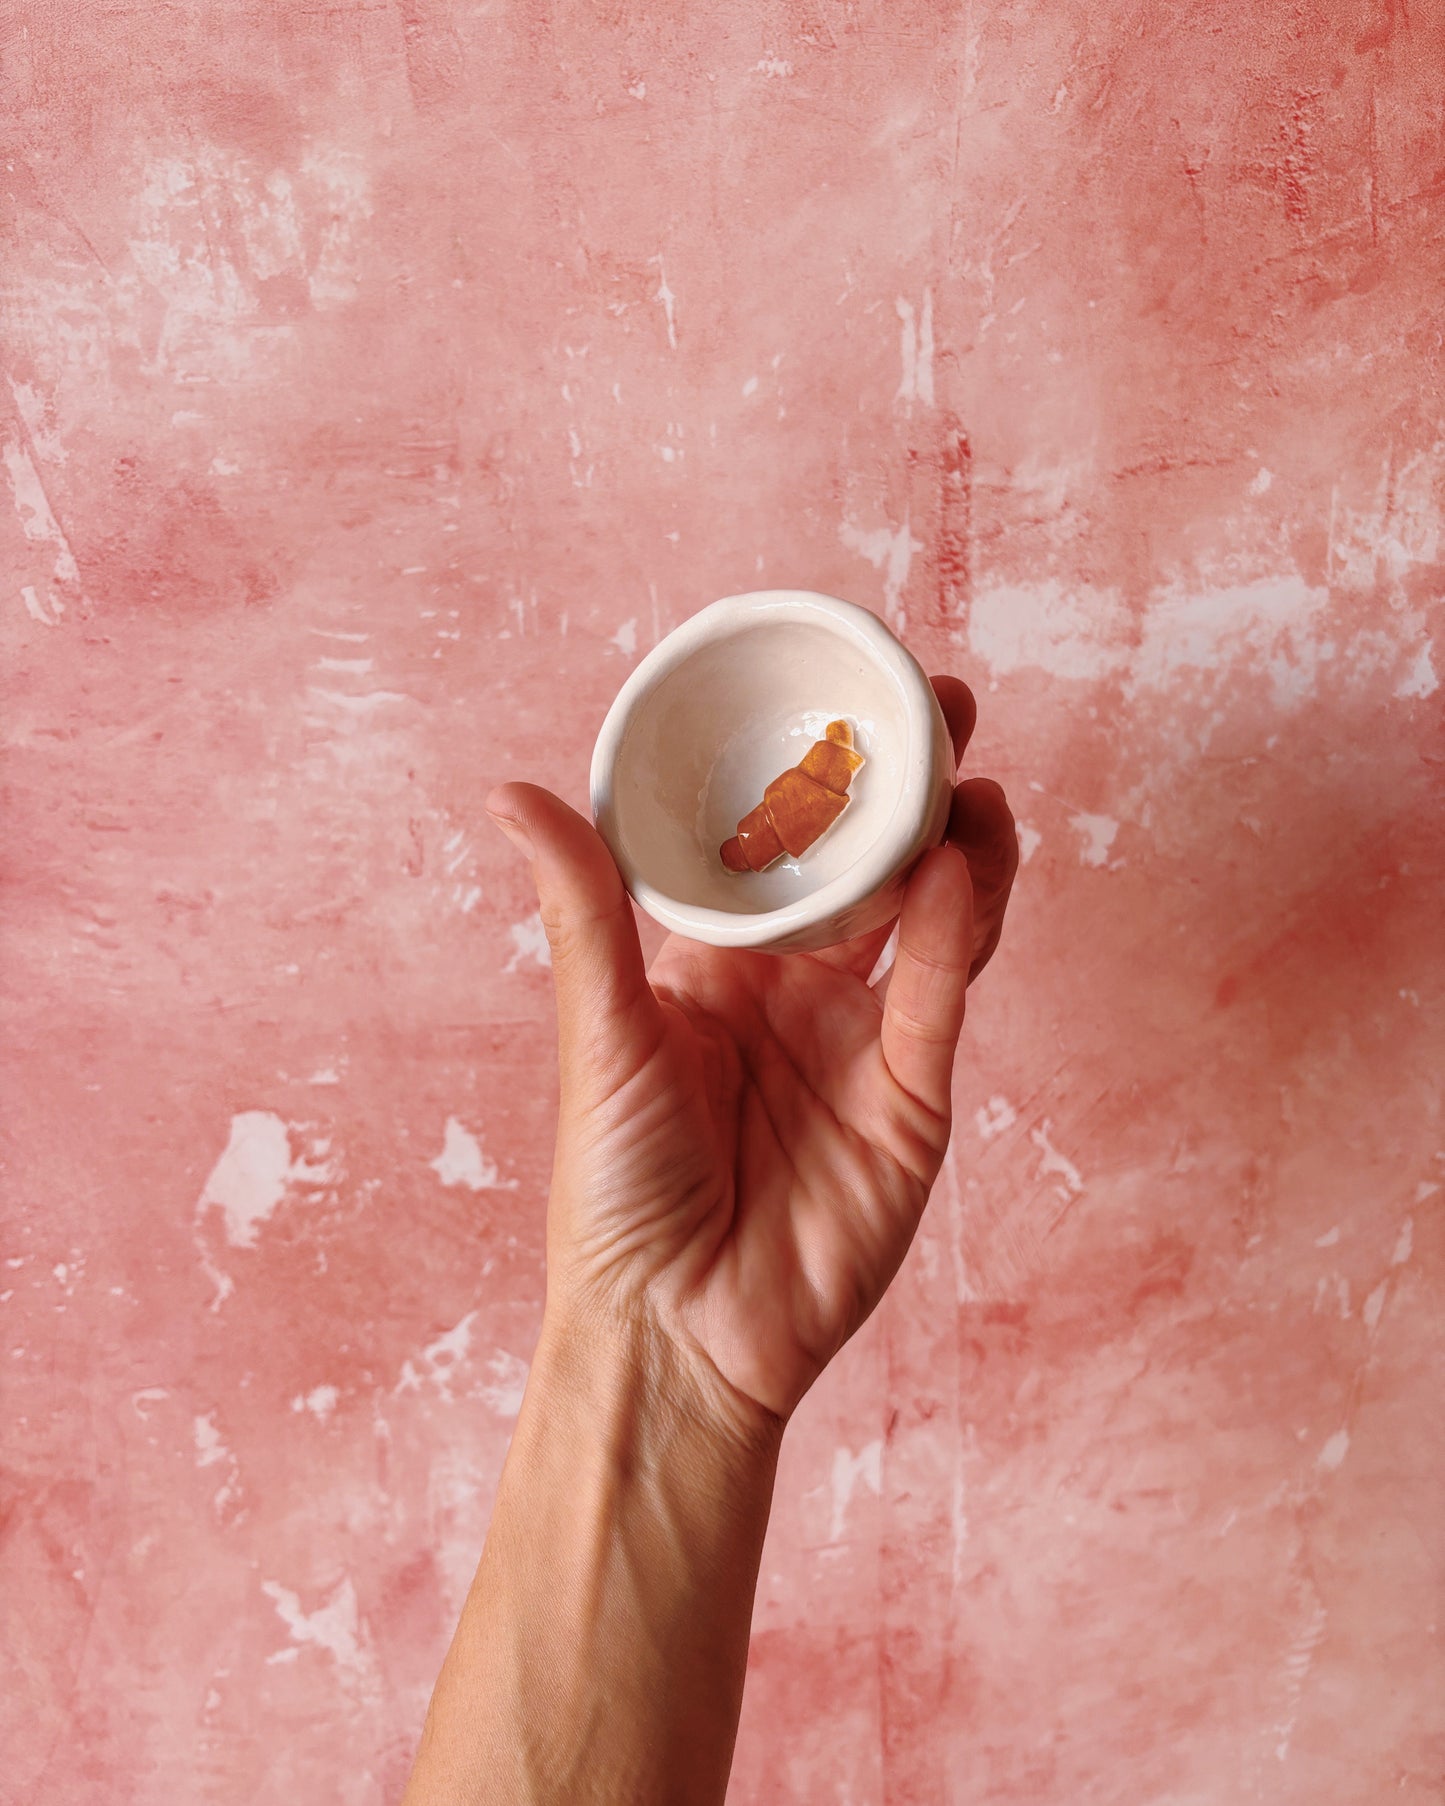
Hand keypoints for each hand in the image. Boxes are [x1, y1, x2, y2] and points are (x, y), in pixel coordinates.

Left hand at [486, 677, 1016, 1435]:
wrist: (671, 1333)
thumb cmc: (615, 1193)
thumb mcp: (600, 1035)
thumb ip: (584, 912)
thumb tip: (510, 791)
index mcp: (716, 968)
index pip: (777, 848)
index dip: (811, 772)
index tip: (840, 694)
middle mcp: (796, 994)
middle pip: (869, 868)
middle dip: (906, 788)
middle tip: (939, 708)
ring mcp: (860, 1045)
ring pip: (929, 922)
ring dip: (955, 847)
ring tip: (968, 781)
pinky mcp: (912, 1102)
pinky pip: (941, 1000)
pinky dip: (960, 933)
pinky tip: (962, 867)